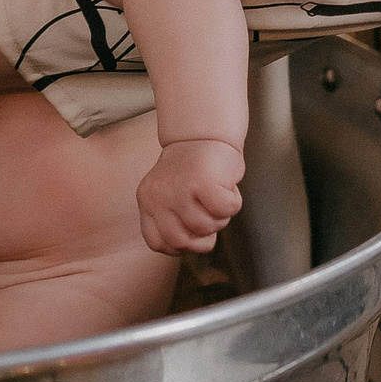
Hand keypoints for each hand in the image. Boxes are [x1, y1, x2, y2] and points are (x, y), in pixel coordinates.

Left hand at [137, 138, 245, 254]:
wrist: (206, 134)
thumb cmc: (195, 170)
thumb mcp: (171, 197)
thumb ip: (173, 222)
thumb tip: (187, 247)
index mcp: (147, 201)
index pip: (157, 243)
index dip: (180, 246)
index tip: (192, 233)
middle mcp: (158, 196)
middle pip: (181, 242)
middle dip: (202, 236)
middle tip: (209, 215)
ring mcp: (179, 188)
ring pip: (206, 227)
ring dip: (220, 217)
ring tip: (216, 195)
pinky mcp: (202, 181)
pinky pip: (224, 211)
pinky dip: (233, 202)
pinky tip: (225, 185)